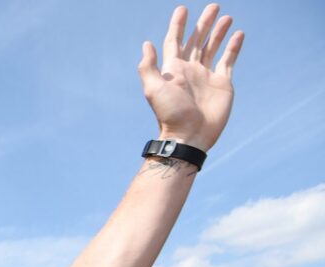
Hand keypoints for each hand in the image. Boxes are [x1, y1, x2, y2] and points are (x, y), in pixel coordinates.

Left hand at [138, 4, 243, 151]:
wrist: (189, 135)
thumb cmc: (170, 114)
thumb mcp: (154, 89)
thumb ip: (149, 66)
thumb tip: (147, 43)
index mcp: (173, 68)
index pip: (175, 40)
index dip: (179, 25)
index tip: (183, 9)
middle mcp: (190, 69)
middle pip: (197, 40)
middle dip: (203, 23)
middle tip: (213, 6)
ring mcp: (207, 75)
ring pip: (213, 47)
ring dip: (218, 32)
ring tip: (225, 17)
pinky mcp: (222, 83)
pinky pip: (228, 60)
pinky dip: (233, 47)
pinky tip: (238, 34)